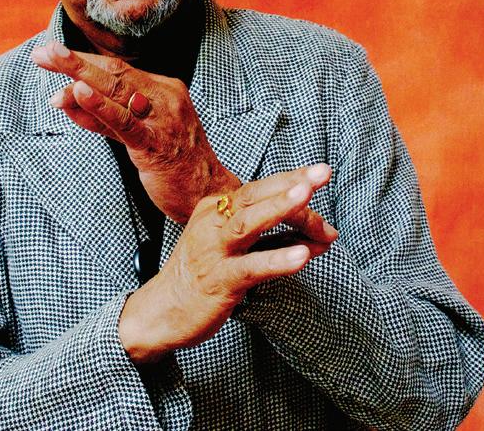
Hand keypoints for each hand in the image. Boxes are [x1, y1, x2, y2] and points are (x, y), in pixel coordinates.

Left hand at [31, 41, 240, 223]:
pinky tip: (80, 92)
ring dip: (81, 74)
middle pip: (115, 72)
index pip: (118, 68)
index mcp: (163, 89)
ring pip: (118, 91)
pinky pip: (125, 123)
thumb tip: (64, 99)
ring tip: (52, 61)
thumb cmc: (171, 162)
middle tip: (43, 51)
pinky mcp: (156, 145)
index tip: (50, 53)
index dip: (83, 59)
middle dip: (75, 61)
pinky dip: (101, 106)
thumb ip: (102, 118)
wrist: (206, 194)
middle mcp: (165, 97)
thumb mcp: (135, 133)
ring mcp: (162, 120)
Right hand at [117, 164, 337, 363]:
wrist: (161, 312)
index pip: (259, 189)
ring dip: (280, 208)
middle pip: (256, 198)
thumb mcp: (235, 247)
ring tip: (307, 196)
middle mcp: (212, 222)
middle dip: (291, 183)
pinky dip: (277, 259)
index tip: (321, 172)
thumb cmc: (203, 275)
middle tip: (322, 174)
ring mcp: (214, 250)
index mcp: (215, 208)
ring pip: (248, 223)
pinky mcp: (219, 280)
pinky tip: (302, 256)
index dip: (291, 178)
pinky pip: (251, 267)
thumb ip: (274, 239)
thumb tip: (319, 237)